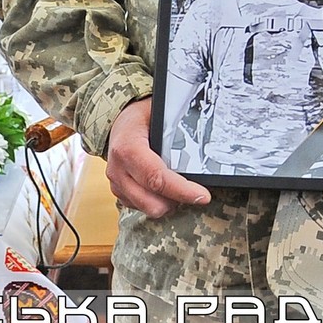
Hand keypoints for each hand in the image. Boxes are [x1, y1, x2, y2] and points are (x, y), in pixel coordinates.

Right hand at [104, 99, 209, 218]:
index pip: (157, 177)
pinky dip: (156, 201)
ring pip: (147, 209)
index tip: (203, 195)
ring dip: (166, 203)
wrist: (119, 122)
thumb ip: (178, 128)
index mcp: (128, 148)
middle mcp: (118, 169)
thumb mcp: (160, 114)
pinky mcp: (118, 192)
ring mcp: (116, 183)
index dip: (182, 190)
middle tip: (193, 191)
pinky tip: (163, 188)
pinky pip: (140, 208)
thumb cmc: (141, 117)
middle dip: (177, 200)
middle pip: (152, 202)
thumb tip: (205, 142)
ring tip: (178, 187)